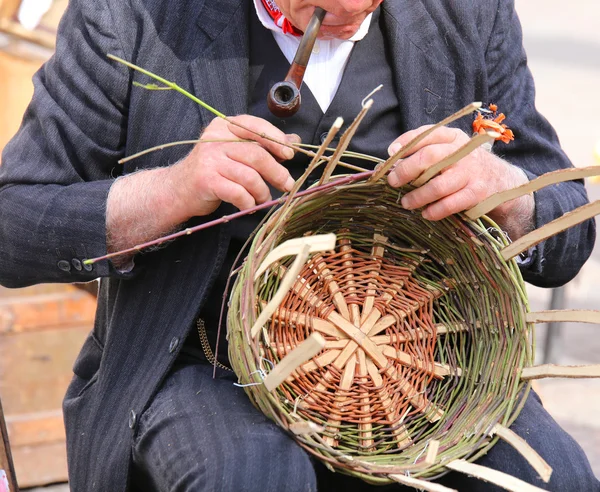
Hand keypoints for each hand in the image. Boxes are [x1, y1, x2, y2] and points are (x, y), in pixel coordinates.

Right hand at [172, 115, 298, 218]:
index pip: (255, 127)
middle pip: (256, 154)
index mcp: (225, 126)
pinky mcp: (206, 180)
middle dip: (276, 172)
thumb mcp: (236, 151)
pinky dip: (248, 202)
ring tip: (263, 199)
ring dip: (262, 192)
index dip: (276, 140)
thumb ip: (262, 144)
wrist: (178, 190)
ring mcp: (209, 160)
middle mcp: (215, 139)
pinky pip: (238, 193)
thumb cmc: (212, 170)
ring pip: (249, 176)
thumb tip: (294, 140)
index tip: (290, 154)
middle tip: (287, 185)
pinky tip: (249, 205)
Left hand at [386, 125, 533, 238]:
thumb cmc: (463, 165)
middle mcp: (463, 151)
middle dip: (406, 171)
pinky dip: (434, 211)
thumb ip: (423, 150)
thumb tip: (390, 158)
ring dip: (417, 196)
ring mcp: (471, 173)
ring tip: (406, 203)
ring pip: (438, 186)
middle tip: (393, 182)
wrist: (502, 181)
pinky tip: (425, 213)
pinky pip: (450, 204)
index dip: (406, 143)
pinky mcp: (477, 193)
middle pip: (429, 158)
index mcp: (453, 137)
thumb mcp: (450, 150)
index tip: (391, 154)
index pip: (427, 134)